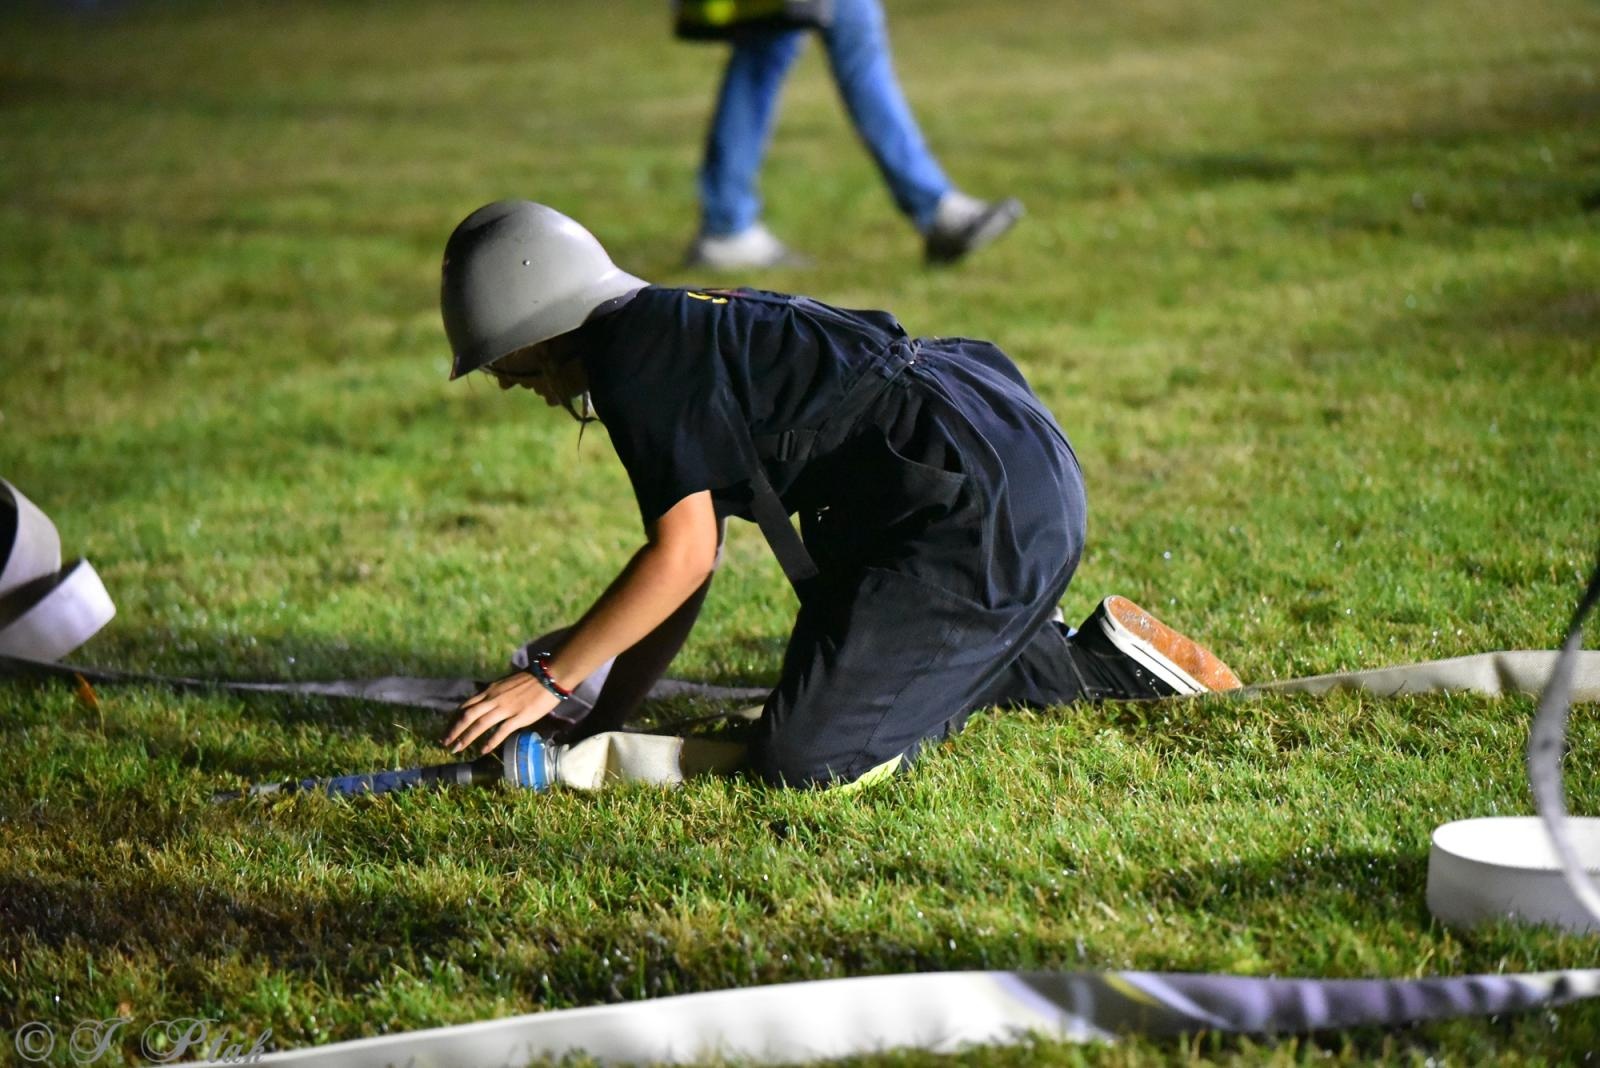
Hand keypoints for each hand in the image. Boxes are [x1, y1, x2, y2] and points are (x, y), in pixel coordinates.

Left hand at [443, 671, 561, 754]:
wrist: (549, 677)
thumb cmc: (529, 680)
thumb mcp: (505, 684)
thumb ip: (494, 695)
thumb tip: (485, 705)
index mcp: (490, 691)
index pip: (466, 706)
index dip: (454, 720)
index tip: (447, 731)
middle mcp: (493, 699)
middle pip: (468, 715)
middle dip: (454, 730)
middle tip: (445, 743)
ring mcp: (506, 708)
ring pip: (480, 724)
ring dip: (466, 737)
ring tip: (457, 749)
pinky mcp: (519, 716)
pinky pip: (501, 731)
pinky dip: (490, 742)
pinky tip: (482, 751)